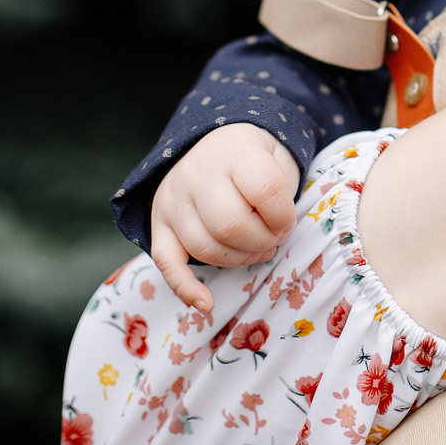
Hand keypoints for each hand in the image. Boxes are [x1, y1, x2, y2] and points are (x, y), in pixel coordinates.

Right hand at [149, 124, 300, 312]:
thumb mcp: (277, 158)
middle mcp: (197, 174)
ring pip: (204, 247)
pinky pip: (166, 262)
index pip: (264, 191)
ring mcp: (173, 200)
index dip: (283, 217)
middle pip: (231, 225)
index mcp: (234, 152)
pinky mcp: (158, 223)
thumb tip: (275, 234)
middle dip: (261, 242)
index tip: (287, 222)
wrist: (217, 140)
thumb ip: (279, 191)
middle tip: (272, 239)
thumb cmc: (255, 158)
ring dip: (238, 260)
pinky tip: (206, 304)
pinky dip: (185, 287)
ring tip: (256, 250)